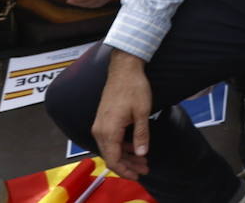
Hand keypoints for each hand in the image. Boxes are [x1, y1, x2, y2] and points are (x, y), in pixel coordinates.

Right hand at [93, 50, 152, 179]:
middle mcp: (99, 130)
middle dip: (128, 165)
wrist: (124, 68)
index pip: (114, 159)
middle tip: (145, 169)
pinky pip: (110, 139)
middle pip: (111, 156)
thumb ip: (141, 135)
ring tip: (143, 160)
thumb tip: (141, 153)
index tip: (139, 175)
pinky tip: (134, 146)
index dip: (126, 170)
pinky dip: (122, 146)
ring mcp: (99, 125)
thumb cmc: (134, 87)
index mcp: (108, 130)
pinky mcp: (102, 120)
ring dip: (126, 156)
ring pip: (110, 148)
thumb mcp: (142, 112)